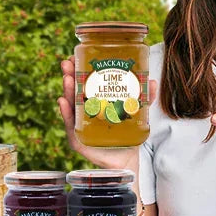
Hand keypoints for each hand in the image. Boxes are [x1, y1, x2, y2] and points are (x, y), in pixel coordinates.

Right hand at [57, 58, 156, 173]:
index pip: (84, 83)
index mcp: (95, 102)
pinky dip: (65, 113)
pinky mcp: (78, 140)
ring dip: (67, 90)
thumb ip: (145, 98)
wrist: (127, 160)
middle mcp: (84, 112)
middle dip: (69, 75)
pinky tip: (63, 102)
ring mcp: (79, 125)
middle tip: (68, 63)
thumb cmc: (128, 134)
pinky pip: (70, 125)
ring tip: (67, 79)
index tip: (75, 56)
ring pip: (70, 105)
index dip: (79, 69)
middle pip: (74, 91)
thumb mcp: (137, 113)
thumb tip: (152, 81)